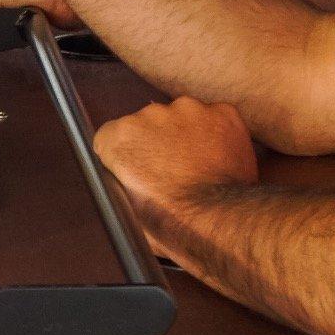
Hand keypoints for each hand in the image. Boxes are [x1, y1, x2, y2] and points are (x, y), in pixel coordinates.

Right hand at [94, 96, 263, 235]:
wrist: (220, 220)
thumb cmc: (173, 223)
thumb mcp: (125, 209)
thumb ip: (117, 182)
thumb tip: (121, 181)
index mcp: (121, 137)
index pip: (111, 136)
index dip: (125, 155)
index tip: (138, 171)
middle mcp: (152, 114)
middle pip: (149, 122)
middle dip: (157, 142)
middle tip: (171, 172)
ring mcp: (190, 111)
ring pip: (183, 117)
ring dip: (187, 136)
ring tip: (198, 168)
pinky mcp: (222, 113)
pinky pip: (216, 118)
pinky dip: (217, 134)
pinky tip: (218, 160)